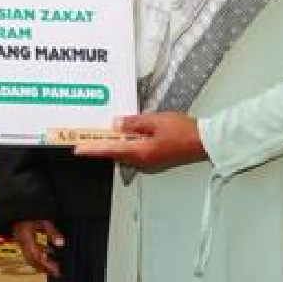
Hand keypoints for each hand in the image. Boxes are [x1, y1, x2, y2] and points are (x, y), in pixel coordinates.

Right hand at [9, 218, 64, 278]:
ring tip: (52, 267)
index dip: (47, 265)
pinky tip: (47, 254)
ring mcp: (20, 241)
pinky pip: (28, 252)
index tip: (57, 271)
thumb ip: (52, 232)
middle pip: (32, 260)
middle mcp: (21, 242)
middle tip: (55, 273)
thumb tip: (61, 244)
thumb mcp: (44, 220)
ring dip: (40, 263)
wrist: (16, 209)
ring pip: (29, 257)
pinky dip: (38, 256)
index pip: (37, 256)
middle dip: (44, 268)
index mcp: (26, 238)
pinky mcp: (20, 240)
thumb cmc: (30, 213)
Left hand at [71, 111, 205, 172]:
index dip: (93, 149)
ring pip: (124, 153)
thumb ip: (134, 123)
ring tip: (100, 137)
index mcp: (140, 152)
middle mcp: (142, 160)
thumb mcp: (156, 121)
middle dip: (99, 147)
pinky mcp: (155, 158)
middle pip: (115, 153)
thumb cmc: (183, 131)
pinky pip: (134, 152)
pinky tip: (123, 137)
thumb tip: (117, 124)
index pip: (110, 150)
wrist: (204, 141)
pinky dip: (125, 145)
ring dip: (112, 146)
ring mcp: (149, 161)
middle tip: (85, 140)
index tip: (78, 150)